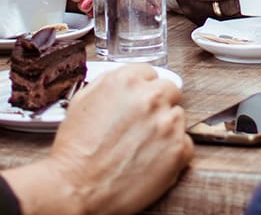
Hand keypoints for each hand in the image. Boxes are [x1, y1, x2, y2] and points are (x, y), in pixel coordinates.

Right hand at [2, 65, 191, 214]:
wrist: (77, 188)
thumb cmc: (75, 151)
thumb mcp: (82, 102)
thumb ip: (108, 84)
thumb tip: (124, 82)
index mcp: (126, 81)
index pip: (149, 73)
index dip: (142, 89)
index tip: (139, 102)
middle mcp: (150, 98)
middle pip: (169, 90)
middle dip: (158, 104)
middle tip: (142, 124)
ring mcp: (167, 123)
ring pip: (178, 117)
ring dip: (165, 127)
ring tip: (142, 146)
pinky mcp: (178, 150)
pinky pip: (185, 144)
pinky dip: (173, 152)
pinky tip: (151, 160)